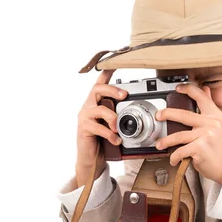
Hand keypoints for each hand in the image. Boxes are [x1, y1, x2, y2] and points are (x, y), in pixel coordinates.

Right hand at [75, 69, 127, 186]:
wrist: (91, 159)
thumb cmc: (103, 141)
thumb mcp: (114, 126)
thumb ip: (121, 117)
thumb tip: (137, 112)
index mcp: (97, 103)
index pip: (100, 83)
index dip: (107, 72)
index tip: (115, 62)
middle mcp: (89, 106)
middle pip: (97, 88)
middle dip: (112, 89)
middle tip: (124, 94)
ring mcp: (85, 117)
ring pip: (99, 108)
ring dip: (113, 118)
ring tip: (118, 128)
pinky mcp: (83, 128)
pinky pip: (98, 127)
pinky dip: (110, 134)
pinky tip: (116, 140)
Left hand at [155, 84, 221, 183]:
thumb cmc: (218, 146)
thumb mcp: (218, 124)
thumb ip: (210, 106)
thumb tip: (205, 89)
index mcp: (215, 115)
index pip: (201, 97)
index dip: (188, 90)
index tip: (177, 89)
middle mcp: (212, 123)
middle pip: (184, 115)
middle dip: (168, 114)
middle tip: (159, 115)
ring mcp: (206, 135)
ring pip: (179, 135)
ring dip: (166, 141)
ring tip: (160, 144)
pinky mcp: (201, 148)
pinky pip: (181, 150)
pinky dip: (174, 156)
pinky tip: (173, 159)